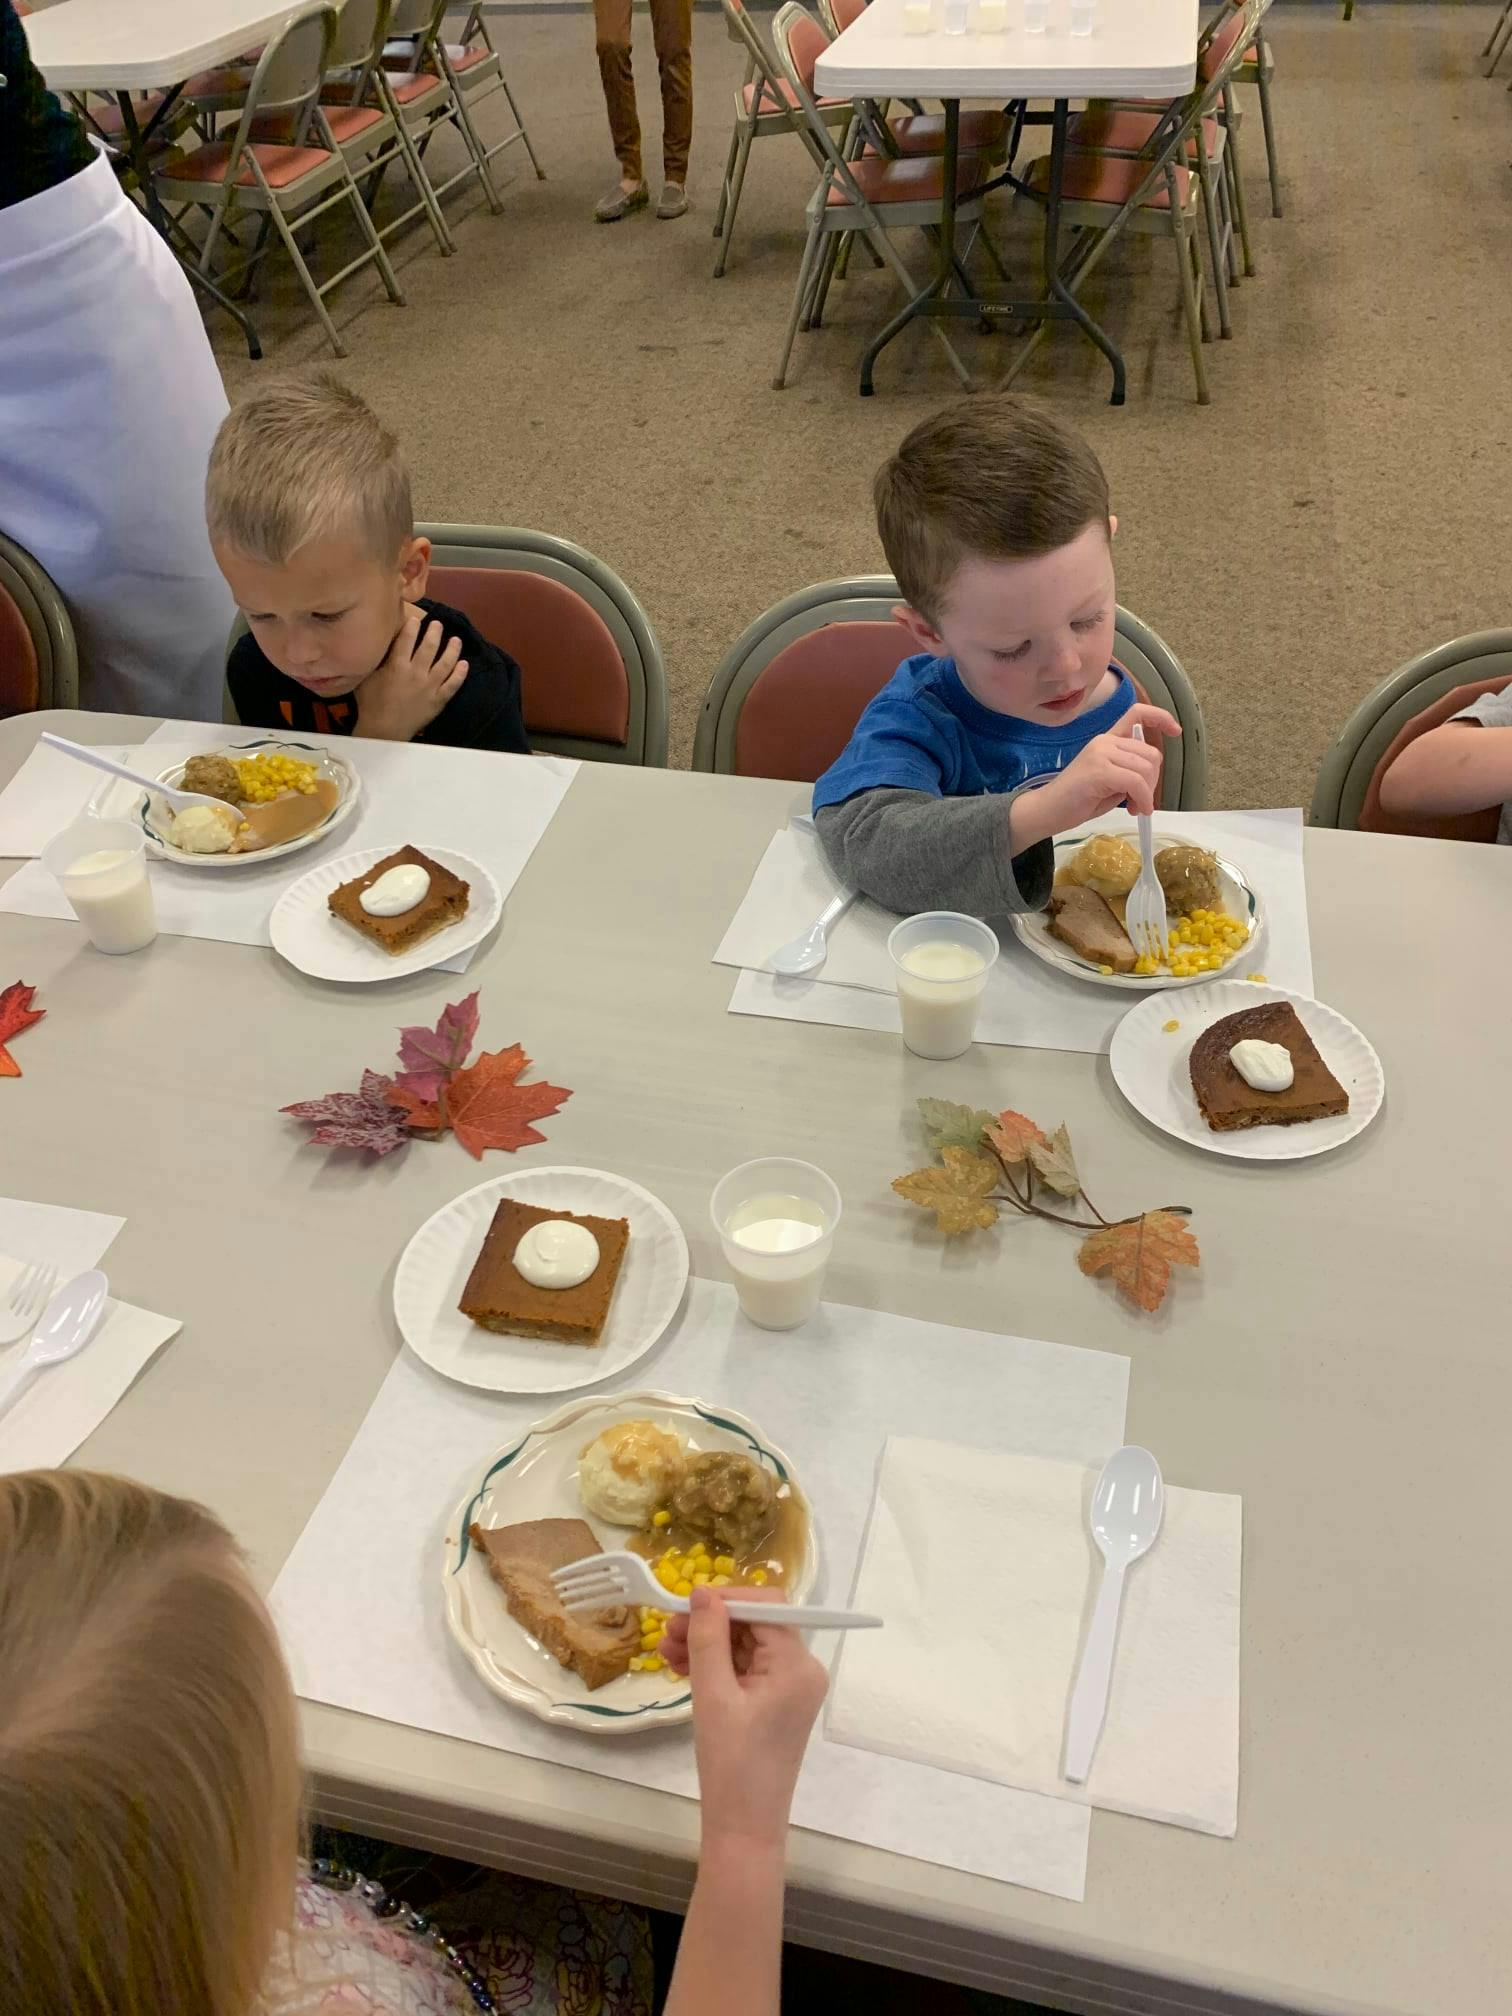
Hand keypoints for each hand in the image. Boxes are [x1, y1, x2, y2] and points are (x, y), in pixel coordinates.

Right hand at [353, 606, 467, 741]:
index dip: (413, 626)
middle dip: (435, 633)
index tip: (416, 619)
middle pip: (429, 647)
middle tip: (438, 624)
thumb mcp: (366, 677)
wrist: (383, 731)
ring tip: (456, 639)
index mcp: (397, 666)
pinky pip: (453, 685)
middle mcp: (416, 673)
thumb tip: (378, 644)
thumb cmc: (370, 703)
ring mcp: (430, 687)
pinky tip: (464, 664)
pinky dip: (460, 674)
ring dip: (452, 649)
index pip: (407, 639)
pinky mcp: (438, 701)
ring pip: (445, 664)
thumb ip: (375, 660)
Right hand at [662, 1586, 828, 1851]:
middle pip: (755, 1624)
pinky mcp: (776, 1704)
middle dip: (711, 1623)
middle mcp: (802, 1670)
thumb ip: (708, 1638)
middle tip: (667, 1630)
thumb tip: (702, 1592)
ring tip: (665, 1650)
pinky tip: (680, 1666)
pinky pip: (745, 1670)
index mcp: (797, 1664)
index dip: (727, 1598)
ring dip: (707, 1644)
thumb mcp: (713, 1695)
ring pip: (746, 1646)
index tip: (686, 1604)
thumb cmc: (731, 1764)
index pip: (767, 1605)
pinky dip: (716, 1666)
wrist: (744, 1829)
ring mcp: (790, 1688)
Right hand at [1009, 702, 1179, 852]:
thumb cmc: (1076, 800)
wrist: (1048, 810)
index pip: (1137, 713)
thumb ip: (1128, 771)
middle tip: (1139, 800)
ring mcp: (1101, 753)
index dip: (1160, 718)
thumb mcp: (1110, 782)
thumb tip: (1149, 778)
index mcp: (1107, 740)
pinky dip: (1142, 799)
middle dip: (1152, 781)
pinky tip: (1135, 810)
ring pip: (1145, 769)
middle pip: (1151, 753)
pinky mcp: (1100, 770)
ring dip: (1146, 793)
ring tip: (1133, 807)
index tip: (1175, 731)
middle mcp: (1105, 741)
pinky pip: (1136, 783)